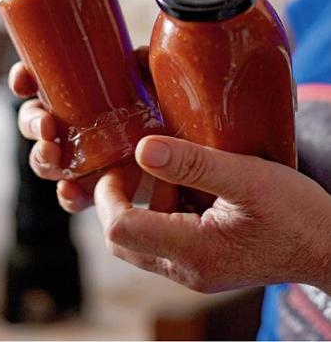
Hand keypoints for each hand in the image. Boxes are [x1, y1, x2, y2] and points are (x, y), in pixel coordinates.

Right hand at [8, 47, 162, 212]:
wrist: (185, 153)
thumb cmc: (165, 112)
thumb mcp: (157, 84)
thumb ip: (147, 67)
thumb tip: (137, 56)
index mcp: (79, 96)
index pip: (41, 83)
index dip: (23, 80)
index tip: (22, 81)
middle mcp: (74, 126)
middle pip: (35, 122)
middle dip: (31, 122)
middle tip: (46, 125)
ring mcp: (82, 158)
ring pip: (46, 160)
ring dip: (42, 157)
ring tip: (53, 154)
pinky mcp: (98, 187)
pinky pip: (72, 195)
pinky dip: (67, 194)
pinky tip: (71, 190)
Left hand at [94, 135, 330, 293]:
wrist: (328, 247)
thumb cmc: (296, 213)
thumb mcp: (247, 177)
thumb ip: (193, 164)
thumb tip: (143, 149)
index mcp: (193, 252)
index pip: (119, 230)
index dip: (110, 194)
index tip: (124, 162)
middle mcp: (185, 270)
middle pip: (122, 241)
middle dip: (122, 198)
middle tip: (142, 164)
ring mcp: (193, 271)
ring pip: (141, 240)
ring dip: (146, 202)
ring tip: (177, 172)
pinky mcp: (202, 264)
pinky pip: (164, 239)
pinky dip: (165, 210)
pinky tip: (192, 187)